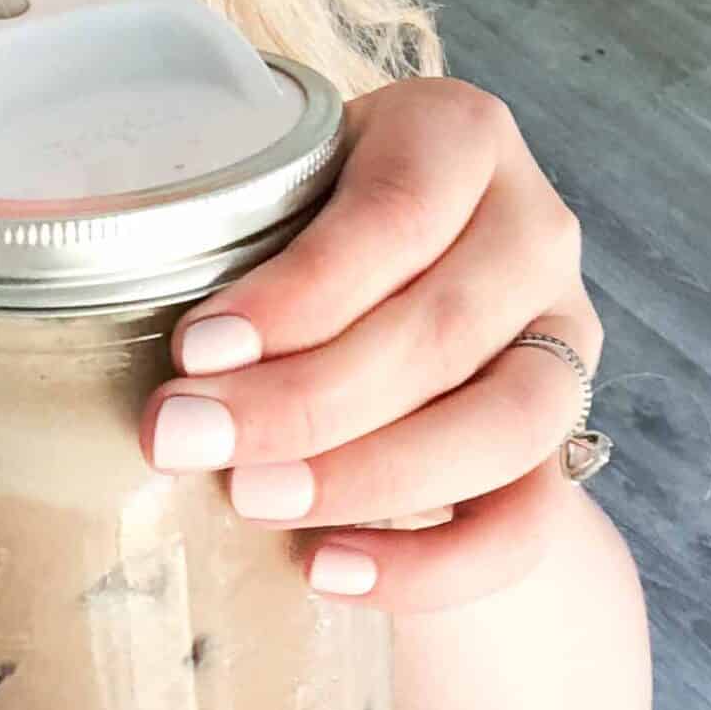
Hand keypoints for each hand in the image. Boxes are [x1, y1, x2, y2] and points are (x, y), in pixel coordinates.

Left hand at [138, 77, 604, 611]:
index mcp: (458, 139)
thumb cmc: (298, 232)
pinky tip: (325, 570)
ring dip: (369, 476)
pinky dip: (430, 566)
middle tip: (187, 438)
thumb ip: (229, 246)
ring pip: (507, 424)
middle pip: (443, 327)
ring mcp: (562, 341)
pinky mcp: (558, 444)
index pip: (397, 215)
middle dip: (302, 400)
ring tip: (251, 500)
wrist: (384, 286)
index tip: (195, 350)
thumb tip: (149, 374)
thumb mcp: (269, 198)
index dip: (298, 294)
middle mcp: (533, 232)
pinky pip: (527, 525)